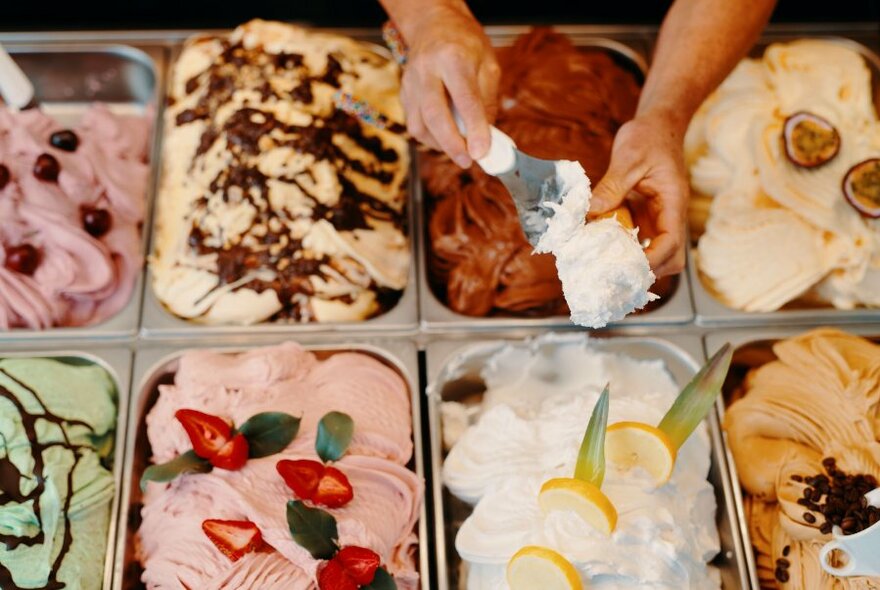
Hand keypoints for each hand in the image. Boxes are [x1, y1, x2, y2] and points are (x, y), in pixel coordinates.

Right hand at [398, 5, 499, 167]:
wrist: (433, 26)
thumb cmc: (464, 45)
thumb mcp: (487, 64)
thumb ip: (487, 100)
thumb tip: (488, 137)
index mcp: (452, 58)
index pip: (465, 99)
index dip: (474, 129)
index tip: (483, 152)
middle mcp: (426, 70)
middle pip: (435, 115)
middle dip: (452, 145)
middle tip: (468, 161)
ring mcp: (410, 82)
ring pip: (419, 125)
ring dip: (439, 145)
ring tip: (459, 149)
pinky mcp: (403, 94)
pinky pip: (414, 124)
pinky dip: (430, 138)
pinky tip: (445, 138)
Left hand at [590, 113, 689, 277]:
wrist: (657, 126)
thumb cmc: (649, 137)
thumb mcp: (628, 157)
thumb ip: (611, 185)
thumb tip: (591, 210)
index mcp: (673, 202)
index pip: (672, 242)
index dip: (652, 259)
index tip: (627, 266)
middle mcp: (669, 216)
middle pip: (671, 258)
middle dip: (647, 270)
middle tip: (614, 272)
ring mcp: (658, 219)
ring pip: (656, 254)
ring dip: (635, 263)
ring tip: (605, 263)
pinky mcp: (645, 218)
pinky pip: (638, 241)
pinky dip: (623, 249)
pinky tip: (600, 246)